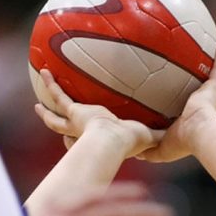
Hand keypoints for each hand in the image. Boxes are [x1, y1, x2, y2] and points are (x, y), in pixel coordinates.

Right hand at [34, 69, 160, 156]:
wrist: (113, 143)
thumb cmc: (130, 144)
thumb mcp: (148, 137)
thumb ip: (160, 133)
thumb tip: (179, 131)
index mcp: (98, 143)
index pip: (83, 145)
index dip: (77, 144)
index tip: (75, 141)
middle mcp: (82, 136)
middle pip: (64, 134)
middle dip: (57, 128)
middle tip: (48, 123)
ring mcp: (75, 124)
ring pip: (56, 118)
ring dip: (46, 111)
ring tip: (36, 104)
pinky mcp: (73, 112)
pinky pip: (59, 95)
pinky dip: (52, 84)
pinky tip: (44, 71)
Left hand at [138, 41, 215, 163]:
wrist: (198, 134)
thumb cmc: (182, 142)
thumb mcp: (161, 148)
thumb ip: (150, 149)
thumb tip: (136, 153)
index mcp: (195, 120)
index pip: (195, 112)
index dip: (194, 107)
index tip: (191, 102)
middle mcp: (206, 107)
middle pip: (211, 94)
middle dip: (213, 87)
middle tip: (211, 79)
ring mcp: (211, 95)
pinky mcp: (214, 87)